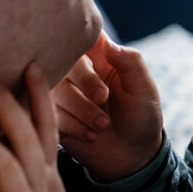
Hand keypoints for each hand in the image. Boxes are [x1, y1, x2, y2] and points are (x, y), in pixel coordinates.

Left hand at [0, 65, 68, 191]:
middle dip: (9, 109)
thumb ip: (26, 159)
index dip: (42, 98)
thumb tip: (4, 119)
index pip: (48, 129)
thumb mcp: (41, 189)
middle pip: (27, 141)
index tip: (32, 66)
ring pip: (6, 171)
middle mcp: (40, 188)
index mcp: (48, 174)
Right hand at [54, 33, 165, 182]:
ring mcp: (61, 94)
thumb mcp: (144, 89)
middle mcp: (76, 71)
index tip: (97, 57)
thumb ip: (130, 63)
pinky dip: (72, 125)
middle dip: (86, 81)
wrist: (132, 156)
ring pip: (56, 89)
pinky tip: (91, 135)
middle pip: (66, 61)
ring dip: (81, 108)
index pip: (83, 35)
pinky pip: (48, 113)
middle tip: (104, 98)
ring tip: (104, 124)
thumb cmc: (141, 117)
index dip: (84, 41)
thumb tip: (108, 43)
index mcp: (100, 56)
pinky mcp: (52, 117)